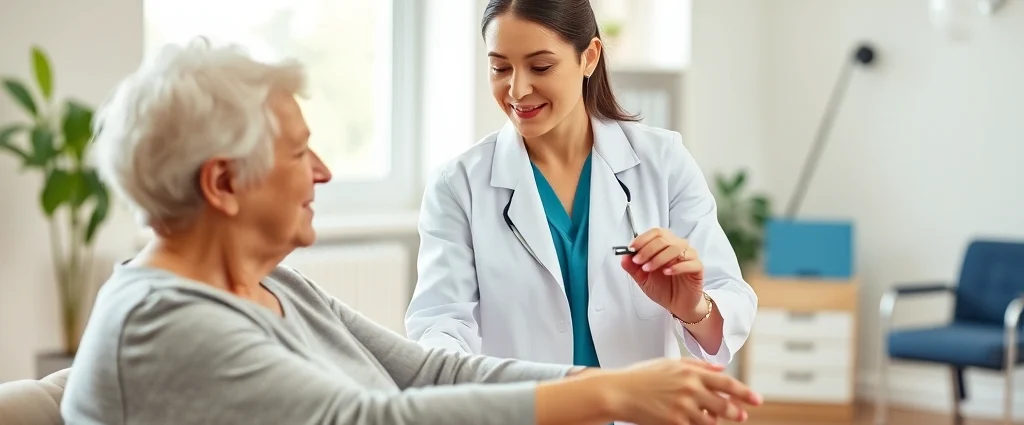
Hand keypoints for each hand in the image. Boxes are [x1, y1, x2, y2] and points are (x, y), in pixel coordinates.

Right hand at [608, 357, 760, 424]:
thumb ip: (698, 365)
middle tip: (741, 415)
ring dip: (714, 420)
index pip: (726, 383)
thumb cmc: (642, 376)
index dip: (744, 392)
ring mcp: (683, 408)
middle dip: (735, 412)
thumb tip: (720, 368)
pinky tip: (692, 421)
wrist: (619, 392)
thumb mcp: (670, 363)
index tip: (756, 400)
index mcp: (691, 373)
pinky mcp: (674, 423)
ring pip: (711, 420)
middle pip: (724, 405)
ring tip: (709, 417)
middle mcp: (690, 390)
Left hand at [621, 228, 705, 320]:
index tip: (632, 249)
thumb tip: (624, 256)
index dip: (642, 239)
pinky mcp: (697, 268)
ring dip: (659, 257)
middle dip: (647, 249)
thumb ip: (632, 267)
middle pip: (664, 238)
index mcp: (665, 245)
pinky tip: (666, 272)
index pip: (656, 232)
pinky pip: (690, 262)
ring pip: (676, 248)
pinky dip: (676, 266)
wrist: (677, 305)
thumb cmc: (663, 288)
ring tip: (649, 269)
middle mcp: (678, 247)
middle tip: (638, 262)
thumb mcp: (642, 279)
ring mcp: (689, 256)